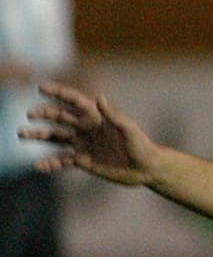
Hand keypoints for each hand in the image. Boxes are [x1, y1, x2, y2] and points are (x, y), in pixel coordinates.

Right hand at [20, 81, 158, 185]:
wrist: (146, 169)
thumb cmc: (141, 146)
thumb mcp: (129, 130)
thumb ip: (113, 115)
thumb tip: (99, 97)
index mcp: (96, 117)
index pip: (73, 101)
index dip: (58, 93)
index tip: (41, 88)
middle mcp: (86, 128)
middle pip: (59, 117)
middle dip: (43, 114)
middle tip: (30, 115)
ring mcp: (83, 144)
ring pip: (55, 137)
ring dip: (39, 135)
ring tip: (22, 134)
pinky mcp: (83, 161)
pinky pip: (62, 161)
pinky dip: (50, 163)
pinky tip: (38, 166)